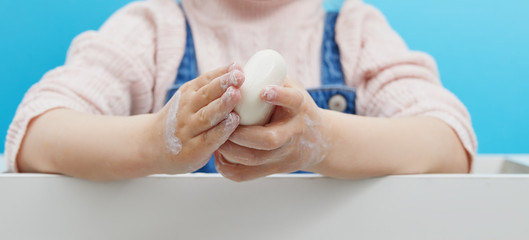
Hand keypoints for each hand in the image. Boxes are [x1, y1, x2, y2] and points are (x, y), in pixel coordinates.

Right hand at [152, 63, 244, 173]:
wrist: (150, 146)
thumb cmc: (180, 120)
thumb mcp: (189, 99)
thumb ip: (211, 89)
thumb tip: (240, 70)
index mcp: (188, 93)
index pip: (206, 80)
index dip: (222, 73)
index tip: (238, 66)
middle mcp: (186, 109)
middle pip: (206, 95)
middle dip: (224, 84)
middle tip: (240, 77)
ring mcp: (188, 130)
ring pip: (207, 115)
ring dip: (222, 104)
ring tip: (236, 95)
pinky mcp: (193, 149)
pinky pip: (208, 138)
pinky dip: (221, 130)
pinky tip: (233, 122)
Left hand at [215, 79, 329, 180]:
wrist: (319, 140)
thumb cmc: (298, 111)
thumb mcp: (293, 90)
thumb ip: (272, 78)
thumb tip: (239, 64)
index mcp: (300, 109)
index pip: (293, 101)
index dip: (279, 96)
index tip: (263, 90)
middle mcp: (294, 133)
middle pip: (270, 139)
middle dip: (242, 133)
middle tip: (225, 121)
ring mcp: (285, 154)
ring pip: (255, 159)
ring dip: (231, 149)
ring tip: (216, 137)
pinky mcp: (275, 169)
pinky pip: (248, 174)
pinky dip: (229, 168)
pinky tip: (220, 156)